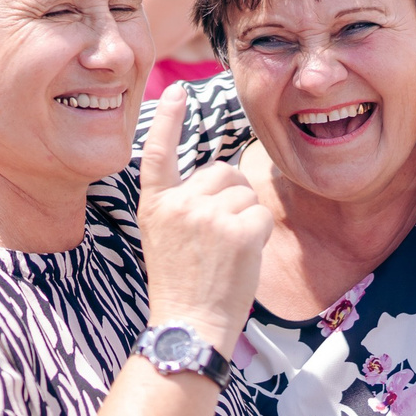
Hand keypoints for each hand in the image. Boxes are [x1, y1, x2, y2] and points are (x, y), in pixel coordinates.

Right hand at [139, 85, 271, 350]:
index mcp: (155, 204)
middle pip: (223, 173)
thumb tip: (220, 177)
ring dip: (245, 218)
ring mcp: (207, 216)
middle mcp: (178, 204)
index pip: (158, 152)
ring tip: (225, 253)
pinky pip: (261, 215)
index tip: (177, 90)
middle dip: (231, 198)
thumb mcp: (164, 236)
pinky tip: (240, 258)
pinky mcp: (237, 231)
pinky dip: (258, 235)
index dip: (170, 119)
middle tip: (217, 239)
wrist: (189, 325)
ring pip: (245, 193)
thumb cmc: (182, 284)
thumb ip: (182, 203)